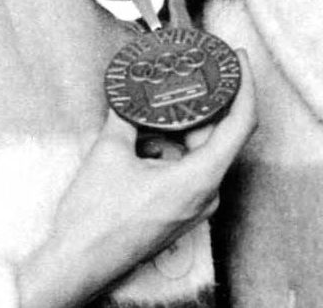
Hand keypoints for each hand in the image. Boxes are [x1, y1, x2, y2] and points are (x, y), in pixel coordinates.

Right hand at [17, 49, 256, 307]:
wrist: (77, 265)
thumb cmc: (95, 220)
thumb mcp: (110, 152)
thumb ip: (126, 115)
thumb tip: (130, 89)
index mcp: (201, 179)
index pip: (241, 124)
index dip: (244, 85)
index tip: (238, 59)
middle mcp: (207, 194)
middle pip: (221, 134)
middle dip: (207, 100)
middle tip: (195, 68)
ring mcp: (195, 204)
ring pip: (202, 150)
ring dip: (184, 123)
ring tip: (163, 97)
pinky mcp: (181, 209)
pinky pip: (188, 166)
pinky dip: (174, 145)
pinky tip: (148, 131)